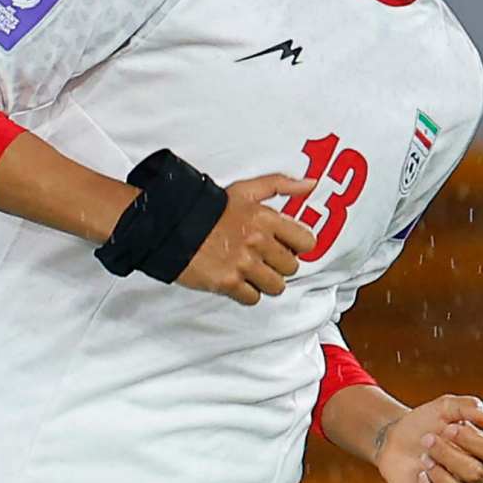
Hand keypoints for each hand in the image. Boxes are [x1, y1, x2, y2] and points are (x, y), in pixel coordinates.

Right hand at [178, 173, 312, 304]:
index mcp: (266, 219)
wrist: (172, 224)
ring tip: (251, 272)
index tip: (285, 246)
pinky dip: (246, 293)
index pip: (306, 242)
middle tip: (263, 259)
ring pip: (276, 287)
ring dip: (265, 282)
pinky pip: (252, 298)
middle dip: (278, 265)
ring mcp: (244, 264)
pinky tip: (237, 281)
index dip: (297, 246)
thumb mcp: (246, 189)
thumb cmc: (209, 208)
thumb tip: (311, 184)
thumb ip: (280, 184)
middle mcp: (258, 242)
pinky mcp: (227, 283)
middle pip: (291, 268)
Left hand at [372, 393, 482, 482]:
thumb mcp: (444, 407)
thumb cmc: (425, 423)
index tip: (448, 428)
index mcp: (481, 450)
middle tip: (426, 439)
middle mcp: (474, 474)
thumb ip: (466, 406)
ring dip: (445, 479)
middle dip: (449, 455)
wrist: (393, 438)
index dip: (473, 441)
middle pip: (478, 474)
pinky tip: (420, 477)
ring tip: (424, 461)